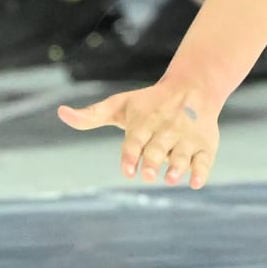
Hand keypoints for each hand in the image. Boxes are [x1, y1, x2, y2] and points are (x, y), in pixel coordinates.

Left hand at [58, 75, 220, 187]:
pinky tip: (195, 181)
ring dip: (177, 166)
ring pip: (182, 154)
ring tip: (170, 178)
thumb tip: (61, 113)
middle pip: (158, 147)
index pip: (136, 139)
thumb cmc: (149, 103)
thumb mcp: (120, 105)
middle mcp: (166, 129)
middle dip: (152, 160)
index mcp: (144, 121)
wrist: (193, 86)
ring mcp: (186, 138)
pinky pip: (205, 159)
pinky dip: (201, 170)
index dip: (131, 154)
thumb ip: (91, 115)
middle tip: (147, 175)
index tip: (127, 170)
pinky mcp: (205, 144)